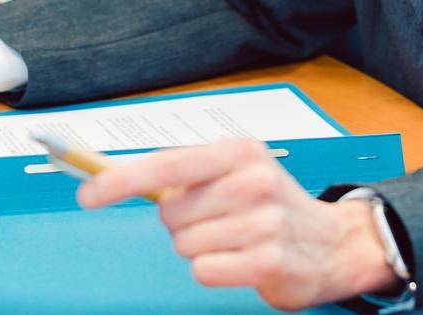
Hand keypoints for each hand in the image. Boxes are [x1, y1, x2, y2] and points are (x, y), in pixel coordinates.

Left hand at [77, 138, 396, 309]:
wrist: (333, 243)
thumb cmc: (272, 205)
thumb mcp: (236, 172)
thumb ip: (184, 175)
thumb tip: (113, 179)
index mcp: (240, 152)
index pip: (167, 165)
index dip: (122, 180)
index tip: (89, 193)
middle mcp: (255, 181)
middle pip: (171, 214)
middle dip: (181, 225)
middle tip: (216, 222)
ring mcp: (265, 222)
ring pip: (185, 245)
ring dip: (200, 249)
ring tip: (235, 241)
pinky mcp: (270, 262)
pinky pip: (204, 271)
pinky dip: (213, 270)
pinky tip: (240, 262)